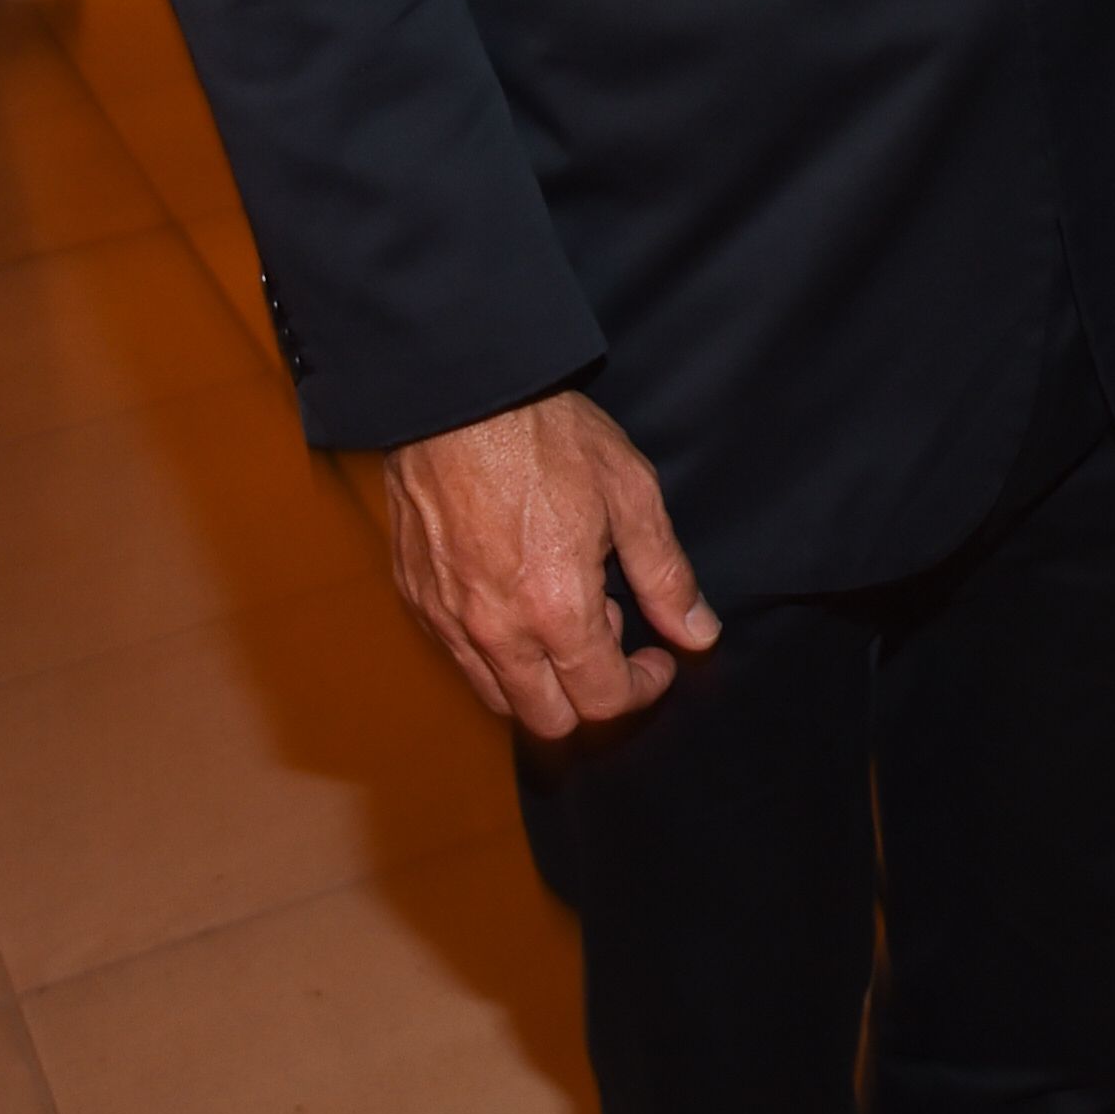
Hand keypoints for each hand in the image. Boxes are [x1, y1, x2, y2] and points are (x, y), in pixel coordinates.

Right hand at [384, 387, 717, 737]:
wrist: (457, 392)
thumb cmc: (544, 434)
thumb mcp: (630, 494)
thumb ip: (666, 575)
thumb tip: (697, 632)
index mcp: (557, 611)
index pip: (605, 700)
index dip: (643, 688)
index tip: (658, 659)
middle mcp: (496, 632)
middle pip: (549, 721)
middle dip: (591, 694)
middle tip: (608, 628)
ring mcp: (447, 619)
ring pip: (498, 698)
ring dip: (540, 679)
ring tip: (560, 610)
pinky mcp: (417, 598)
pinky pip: (458, 657)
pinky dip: (494, 651)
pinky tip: (515, 596)